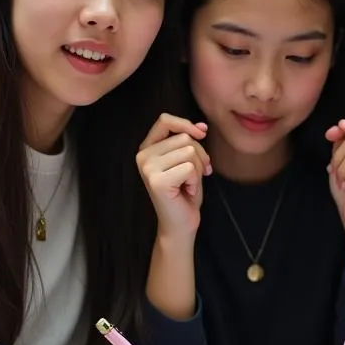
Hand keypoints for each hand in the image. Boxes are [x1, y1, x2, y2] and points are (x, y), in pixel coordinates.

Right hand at [136, 114, 210, 238]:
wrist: (180, 224)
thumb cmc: (184, 193)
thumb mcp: (186, 160)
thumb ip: (188, 141)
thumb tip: (201, 127)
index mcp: (147, 148)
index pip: (165, 120)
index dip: (186, 124)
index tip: (202, 132)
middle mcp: (143, 156)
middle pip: (184, 138)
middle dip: (199, 156)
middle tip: (193, 176)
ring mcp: (148, 168)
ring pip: (190, 151)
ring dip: (198, 170)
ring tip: (188, 184)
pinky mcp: (157, 180)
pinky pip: (190, 168)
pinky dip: (196, 180)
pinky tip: (186, 191)